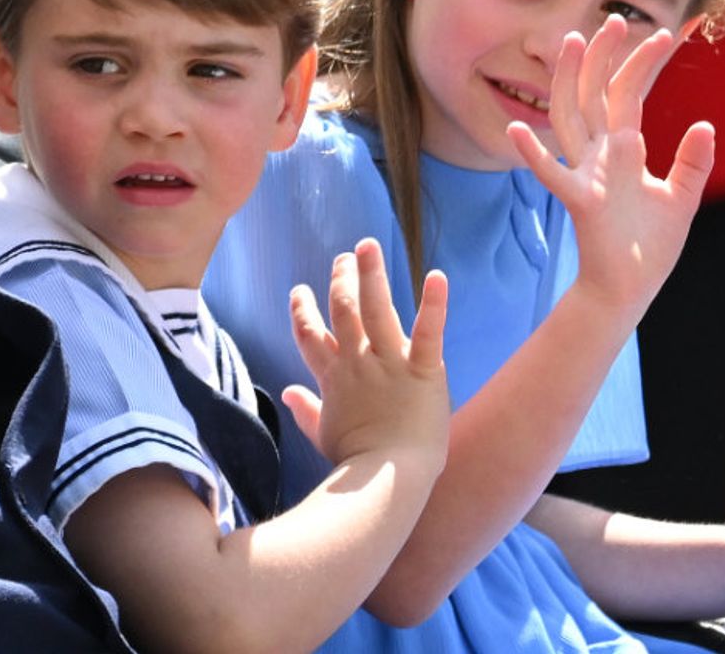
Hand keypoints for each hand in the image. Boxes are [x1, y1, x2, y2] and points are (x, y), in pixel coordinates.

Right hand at [282, 238, 448, 470]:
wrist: (387, 478)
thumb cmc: (356, 462)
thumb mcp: (323, 434)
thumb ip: (305, 409)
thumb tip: (287, 392)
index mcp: (334, 378)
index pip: (310, 336)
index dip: (303, 311)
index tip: (299, 291)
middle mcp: (357, 362)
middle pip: (343, 311)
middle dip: (341, 280)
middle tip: (344, 257)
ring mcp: (389, 363)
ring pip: (376, 308)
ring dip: (371, 274)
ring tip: (368, 246)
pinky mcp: (422, 370)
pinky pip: (427, 331)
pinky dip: (434, 303)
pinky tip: (437, 276)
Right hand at [508, 15, 713, 315]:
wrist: (630, 289)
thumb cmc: (649, 248)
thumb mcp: (681, 199)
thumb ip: (692, 163)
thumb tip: (705, 125)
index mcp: (623, 150)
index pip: (630, 94)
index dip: (646, 63)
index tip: (669, 31)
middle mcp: (600, 155)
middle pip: (596, 93)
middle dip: (605, 56)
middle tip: (615, 18)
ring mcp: (587, 174)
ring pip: (571, 117)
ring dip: (570, 81)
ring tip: (572, 42)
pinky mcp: (580, 201)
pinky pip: (552, 175)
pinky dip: (533, 154)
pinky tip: (516, 130)